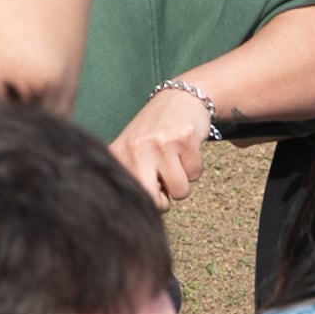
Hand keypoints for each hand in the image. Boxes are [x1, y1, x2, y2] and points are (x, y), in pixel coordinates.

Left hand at [106, 85, 205, 208]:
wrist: (179, 99)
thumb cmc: (154, 134)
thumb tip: (145, 214)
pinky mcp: (184, 139)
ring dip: (182, 179)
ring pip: (180, 191)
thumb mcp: (132, 153)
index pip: (133, 200)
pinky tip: (185, 148)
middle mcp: (136, 150)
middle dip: (165, 200)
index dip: (148, 199)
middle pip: (155, 203)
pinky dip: (194, 165)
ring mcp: (160, 144)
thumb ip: (132, 180)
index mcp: (119, 156)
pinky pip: (195, 173)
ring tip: (175, 158)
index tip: (151, 184)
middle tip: (164, 181)